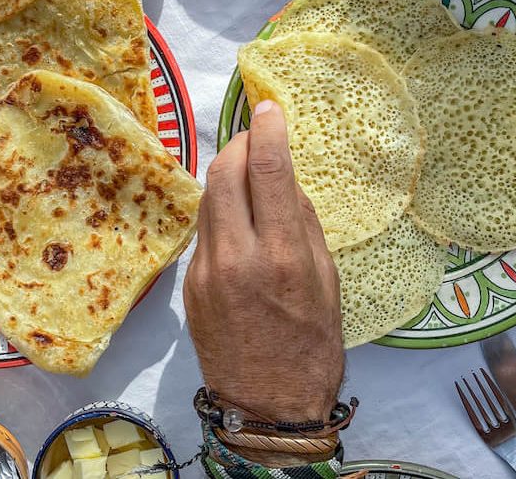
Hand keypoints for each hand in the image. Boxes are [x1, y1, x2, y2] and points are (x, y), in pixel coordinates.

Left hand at [184, 100, 344, 427]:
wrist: (266, 406)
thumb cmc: (312, 346)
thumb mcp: (327, 281)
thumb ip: (301, 224)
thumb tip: (282, 178)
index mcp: (282, 257)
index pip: (267, 171)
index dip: (267, 130)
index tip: (269, 108)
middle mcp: (238, 257)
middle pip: (223, 172)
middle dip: (238, 144)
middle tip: (255, 136)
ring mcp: (206, 271)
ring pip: (207, 197)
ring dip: (226, 174)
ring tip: (247, 170)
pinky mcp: (189, 284)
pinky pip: (204, 230)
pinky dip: (221, 211)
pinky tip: (238, 218)